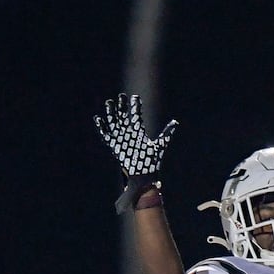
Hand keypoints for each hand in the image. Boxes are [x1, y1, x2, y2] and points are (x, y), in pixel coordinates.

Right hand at [94, 93, 177, 212]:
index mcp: (139, 133)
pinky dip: (102, 128)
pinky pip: (107, 136)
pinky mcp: (115, 147)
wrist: (143, 177)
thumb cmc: (151, 163)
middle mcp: (129, 134)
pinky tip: (98, 119)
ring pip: (115, 124)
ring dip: (111, 113)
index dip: (135, 107)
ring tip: (109, 102)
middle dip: (122, 107)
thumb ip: (167, 133)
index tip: (134, 98)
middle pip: (124, 117)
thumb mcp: (160, 145)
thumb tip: (176, 122)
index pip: (136, 116)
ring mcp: (121, 140)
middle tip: (121, 96)